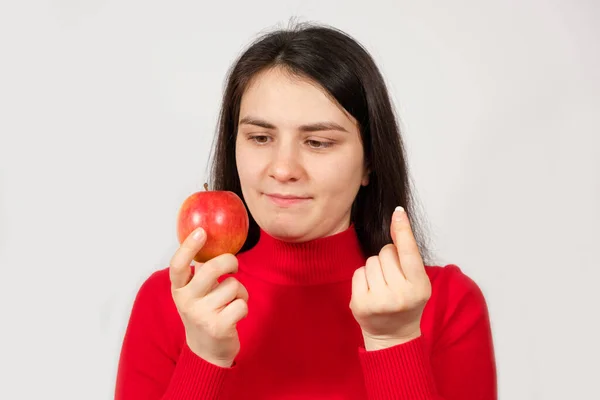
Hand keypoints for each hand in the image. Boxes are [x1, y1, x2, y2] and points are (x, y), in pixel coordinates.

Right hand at [169, 227, 248, 366]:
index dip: (188, 246)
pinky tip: (235, 314)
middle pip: (211, 269)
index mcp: (179, 289)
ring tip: (232, 302)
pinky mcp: (218, 327)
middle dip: (229, 262)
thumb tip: (210, 238)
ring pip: (233, 286)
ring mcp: (201, 315)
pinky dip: (244, 306)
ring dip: (239, 291)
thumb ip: (199, 272)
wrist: (206, 352)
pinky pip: (241, 304)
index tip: (201, 231)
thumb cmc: (204, 312)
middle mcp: (186, 301)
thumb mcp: (194, 293)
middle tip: (234, 266)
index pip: (178, 265)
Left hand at [350, 207, 431, 350]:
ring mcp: (379, 301)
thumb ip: (408, 255)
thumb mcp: (417, 281)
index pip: (409, 252)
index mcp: (419, 287)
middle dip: (388, 259)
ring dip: (375, 269)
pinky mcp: (361, 304)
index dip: (403, 231)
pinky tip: (370, 292)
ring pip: (371, 261)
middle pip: (386, 252)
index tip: (398, 213)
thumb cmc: (406, 302)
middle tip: (393, 279)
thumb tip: (398, 219)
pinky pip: (358, 272)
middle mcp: (401, 295)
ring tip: (382, 287)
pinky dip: (363, 278)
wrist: (393, 337)